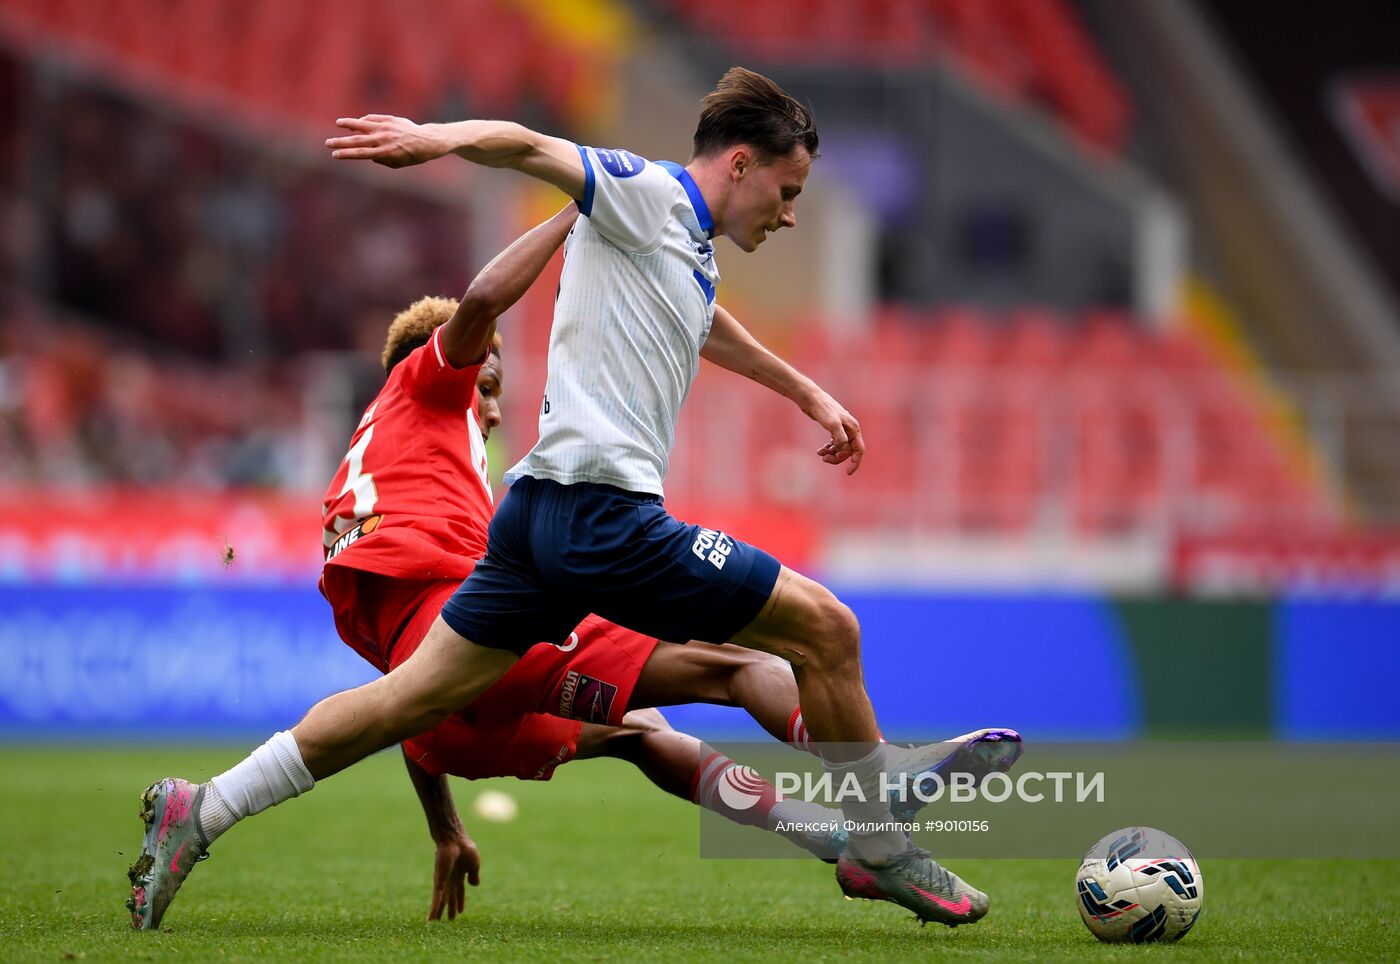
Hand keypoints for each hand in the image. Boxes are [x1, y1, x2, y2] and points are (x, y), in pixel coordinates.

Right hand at [326, 115, 443, 167]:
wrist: (427, 141)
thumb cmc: (412, 156)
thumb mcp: (397, 163)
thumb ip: (381, 160)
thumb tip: (367, 153)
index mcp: (385, 153)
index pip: (360, 154)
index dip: (346, 154)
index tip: (334, 154)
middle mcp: (383, 139)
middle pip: (357, 140)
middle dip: (340, 142)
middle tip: (327, 143)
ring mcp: (386, 128)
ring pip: (362, 124)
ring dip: (349, 124)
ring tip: (338, 123)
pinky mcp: (389, 119)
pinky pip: (372, 119)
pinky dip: (363, 121)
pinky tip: (357, 123)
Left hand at [427, 831, 480, 920]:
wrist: (455, 841)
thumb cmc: (465, 849)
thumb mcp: (474, 863)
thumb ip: (474, 875)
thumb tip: (475, 885)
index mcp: (460, 874)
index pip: (460, 891)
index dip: (460, 901)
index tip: (460, 912)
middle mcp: (450, 879)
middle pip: (450, 897)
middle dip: (450, 908)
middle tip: (449, 920)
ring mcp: (443, 881)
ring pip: (441, 900)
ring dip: (439, 911)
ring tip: (435, 923)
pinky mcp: (439, 882)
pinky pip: (437, 898)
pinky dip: (435, 908)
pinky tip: (432, 918)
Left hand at [802, 389, 864, 474]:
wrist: (811, 398)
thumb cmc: (822, 409)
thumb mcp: (832, 424)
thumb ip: (840, 438)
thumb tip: (843, 449)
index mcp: (853, 428)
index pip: (859, 449)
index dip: (855, 462)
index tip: (848, 472)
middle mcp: (850, 429)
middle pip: (848, 450)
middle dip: (838, 457)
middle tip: (824, 459)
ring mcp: (842, 429)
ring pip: (841, 448)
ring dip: (832, 454)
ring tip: (820, 454)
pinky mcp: (833, 428)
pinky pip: (835, 443)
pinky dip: (829, 448)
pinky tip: (820, 450)